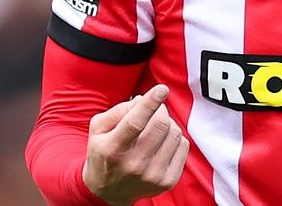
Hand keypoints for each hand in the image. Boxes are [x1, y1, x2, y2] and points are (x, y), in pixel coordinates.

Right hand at [82, 84, 189, 204]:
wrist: (108, 192)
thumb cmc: (103, 153)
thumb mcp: (98, 129)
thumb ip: (118, 110)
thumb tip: (143, 100)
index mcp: (112, 149)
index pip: (135, 122)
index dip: (150, 103)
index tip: (162, 89)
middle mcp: (134, 165)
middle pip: (160, 124)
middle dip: (160, 110)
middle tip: (154, 110)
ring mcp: (153, 175)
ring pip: (174, 132)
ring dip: (168, 123)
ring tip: (155, 128)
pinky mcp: (168, 181)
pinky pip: (183, 145)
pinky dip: (175, 138)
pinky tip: (162, 142)